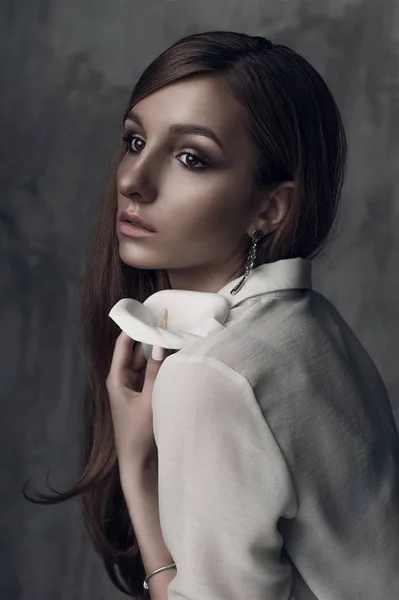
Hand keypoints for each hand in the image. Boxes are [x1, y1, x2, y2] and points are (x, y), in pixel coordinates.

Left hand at [106, 330, 166, 481]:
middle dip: (151, 338)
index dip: (135, 327)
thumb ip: (154, 372)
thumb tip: (159, 344)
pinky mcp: (145, 396)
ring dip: (159, 352)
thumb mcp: (148, 401)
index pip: (124, 344)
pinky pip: (153, 374)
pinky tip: (176, 358)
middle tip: (170, 324)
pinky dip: (162, 366)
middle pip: (137, 351)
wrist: (140, 465)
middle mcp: (124, 380)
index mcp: (117, 378)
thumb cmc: (138, 434)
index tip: (150, 313)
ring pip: (147, 362)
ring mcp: (135, 388)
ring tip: (176, 337)